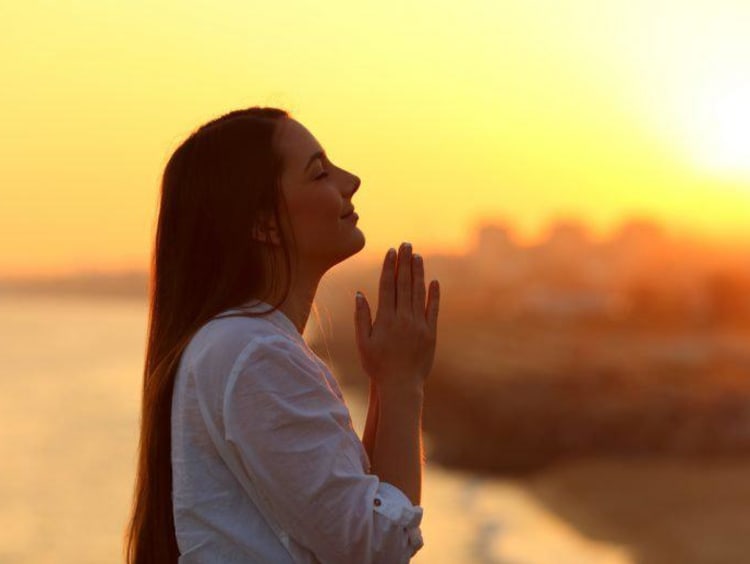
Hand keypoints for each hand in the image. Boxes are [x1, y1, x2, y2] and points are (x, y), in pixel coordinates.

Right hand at [354, 242, 439, 391]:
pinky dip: (434, 295)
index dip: (389, 267)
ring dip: (418, 273)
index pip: (387, 287)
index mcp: (385, 320)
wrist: (401, 386)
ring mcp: (419, 325)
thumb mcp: (363, 343)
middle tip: (406, 244)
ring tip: (417, 256)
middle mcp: (403, 319)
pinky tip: (433, 281)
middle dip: (405, 263)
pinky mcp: (431, 333)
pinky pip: (433, 310)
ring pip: (419, 293)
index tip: (391, 251)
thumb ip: (361, 317)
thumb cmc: (377, 366)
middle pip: (404, 285)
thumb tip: (359, 294)